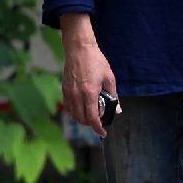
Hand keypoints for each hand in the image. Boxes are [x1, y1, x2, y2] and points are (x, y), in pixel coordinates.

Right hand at [59, 16, 117, 136]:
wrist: (79, 49)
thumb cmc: (96, 61)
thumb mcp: (110, 78)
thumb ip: (114, 95)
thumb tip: (118, 109)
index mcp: (90, 92)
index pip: (92, 117)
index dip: (98, 128)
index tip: (103, 132)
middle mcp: (77, 94)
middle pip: (81, 118)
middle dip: (91, 124)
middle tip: (100, 122)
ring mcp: (68, 92)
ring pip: (73, 114)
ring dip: (82, 118)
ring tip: (92, 116)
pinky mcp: (64, 89)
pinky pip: (68, 106)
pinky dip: (75, 111)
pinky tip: (82, 108)